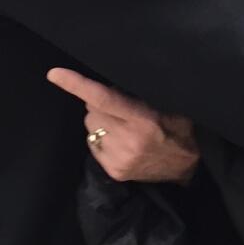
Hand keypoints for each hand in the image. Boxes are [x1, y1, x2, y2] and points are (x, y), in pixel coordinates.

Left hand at [46, 68, 198, 183]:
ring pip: (91, 127)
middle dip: (100, 103)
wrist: (188, 167)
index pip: (104, 98)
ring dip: (101, 121)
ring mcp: (119, 158)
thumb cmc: (178, 128)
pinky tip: (120, 140)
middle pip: (92, 110)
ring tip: (123, 125)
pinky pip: (93, 145)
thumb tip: (113, 78)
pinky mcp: (114, 171)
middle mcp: (129, 141)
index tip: (55, 74)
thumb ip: (143, 93)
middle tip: (121, 107)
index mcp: (144, 120)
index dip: (77, 85)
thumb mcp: (170, 105)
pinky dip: (102, 139)